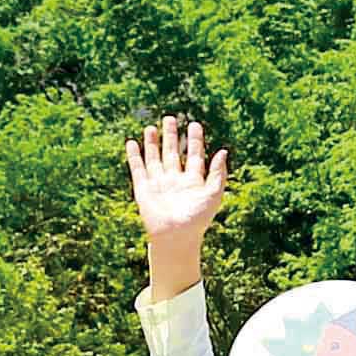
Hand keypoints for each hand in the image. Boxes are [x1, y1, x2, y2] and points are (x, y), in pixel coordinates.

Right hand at [124, 117, 231, 295]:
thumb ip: (219, 173)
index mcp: (193, 182)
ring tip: (151, 127)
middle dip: (171, 136)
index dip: (195, 140)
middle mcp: (175, 180)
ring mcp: (159, 184)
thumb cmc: (197, 219)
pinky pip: (138, 169)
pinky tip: (132, 143)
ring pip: (154, 158)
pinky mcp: (144, 189)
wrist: (176, 237)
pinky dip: (134, 156)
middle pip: (173, 153)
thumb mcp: (214, 194)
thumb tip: (224, 151)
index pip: (195, 155)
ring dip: (152, 143)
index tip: (194, 124)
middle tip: (169, 118)